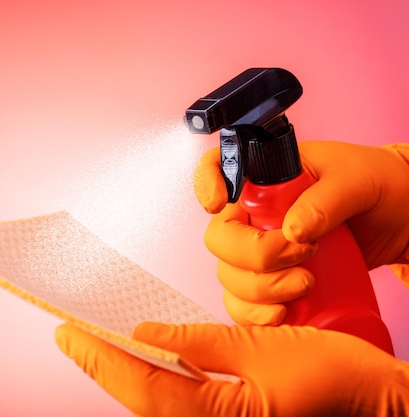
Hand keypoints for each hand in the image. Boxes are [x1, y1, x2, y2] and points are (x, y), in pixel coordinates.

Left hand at [55, 321, 408, 416]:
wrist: (375, 401)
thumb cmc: (332, 377)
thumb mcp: (262, 350)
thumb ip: (200, 344)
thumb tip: (147, 336)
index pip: (145, 388)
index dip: (102, 360)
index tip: (69, 333)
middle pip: (141, 400)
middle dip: (102, 368)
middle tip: (70, 336)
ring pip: (155, 404)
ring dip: (122, 374)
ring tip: (93, 344)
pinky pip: (177, 401)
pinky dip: (152, 379)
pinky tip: (139, 359)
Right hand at [196, 141, 408, 324]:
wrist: (400, 218)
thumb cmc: (376, 185)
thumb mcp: (357, 181)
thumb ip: (325, 200)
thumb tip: (292, 231)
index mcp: (266, 176)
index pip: (218, 168)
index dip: (204, 184)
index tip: (216, 205)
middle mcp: (253, 213)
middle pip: (219, 238)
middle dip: (254, 255)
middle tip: (300, 254)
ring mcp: (258, 249)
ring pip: (229, 275)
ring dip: (260, 290)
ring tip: (306, 283)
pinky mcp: (270, 281)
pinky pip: (241, 303)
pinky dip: (254, 314)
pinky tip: (282, 313)